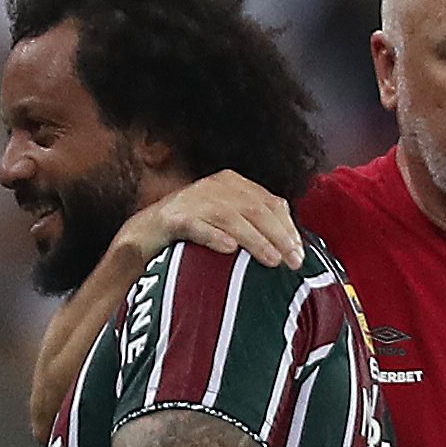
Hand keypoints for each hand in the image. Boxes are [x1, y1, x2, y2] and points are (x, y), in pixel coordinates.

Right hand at [126, 171, 303, 268]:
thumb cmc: (193, 235)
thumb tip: (290, 250)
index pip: (270, 202)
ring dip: (254, 239)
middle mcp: (215, 186)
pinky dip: (214, 236)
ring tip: (271, 260)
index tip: (300, 254)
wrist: (144, 236)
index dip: (288, 227)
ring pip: (230, 217)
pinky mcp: (172, 217)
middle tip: (292, 262)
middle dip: (278, 236)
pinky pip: (197, 225)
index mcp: (233, 184)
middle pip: (255, 209)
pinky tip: (229, 250)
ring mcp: (193, 199)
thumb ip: (254, 227)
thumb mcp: (227, 224)